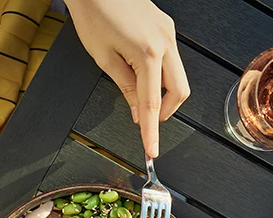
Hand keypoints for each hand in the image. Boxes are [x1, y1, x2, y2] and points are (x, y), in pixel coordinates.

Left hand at [66, 0, 189, 157]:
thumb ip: (125, 86)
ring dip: (164, 92)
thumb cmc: (93, 11)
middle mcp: (165, 43)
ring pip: (179, 76)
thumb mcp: (103, 56)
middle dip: (166, 111)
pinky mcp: (166, 28)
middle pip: (179, 91)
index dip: (151, 130)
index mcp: (147, 53)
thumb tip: (136, 110)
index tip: (152, 149)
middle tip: (147, 120)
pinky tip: (143, 72)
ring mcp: (169, 34)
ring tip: (140, 92)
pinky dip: (161, 73)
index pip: (152, 103)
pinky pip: (172, 59)